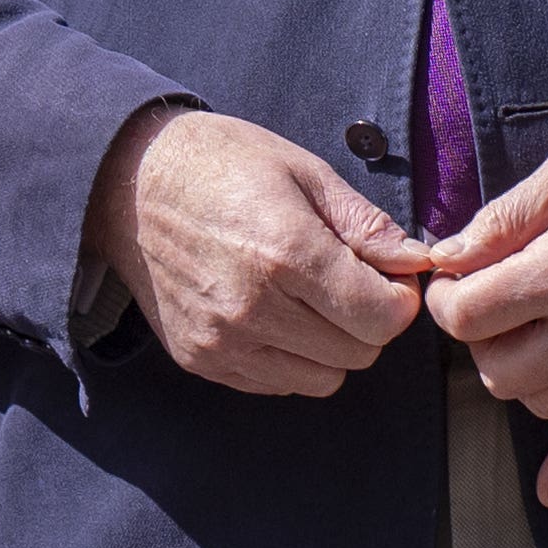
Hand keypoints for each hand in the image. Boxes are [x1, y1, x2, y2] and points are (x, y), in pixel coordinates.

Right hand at [86, 105, 426, 396]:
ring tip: (305, 298)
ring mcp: (223, 341)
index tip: (386, 276)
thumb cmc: (222, 164)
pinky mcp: (201, 360)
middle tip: (344, 281)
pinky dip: (288, 357)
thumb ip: (365, 224)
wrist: (129, 183)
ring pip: (322, 379)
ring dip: (329, 346)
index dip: (399, 300)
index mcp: (287, 253)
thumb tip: (418, 263)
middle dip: (367, 321)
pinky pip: (276, 383)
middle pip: (358, 354)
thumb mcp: (303, 171)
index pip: (382, 320)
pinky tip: (269, 311)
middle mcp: (254, 308)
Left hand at [418, 129, 547, 505]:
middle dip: (479, 338)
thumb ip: (502, 220)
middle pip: (498, 369)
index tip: (453, 280)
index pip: (468, 316)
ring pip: (540, 403)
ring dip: (519, 375)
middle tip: (489, 304)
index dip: (445, 299)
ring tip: (525, 336)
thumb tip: (447, 255)